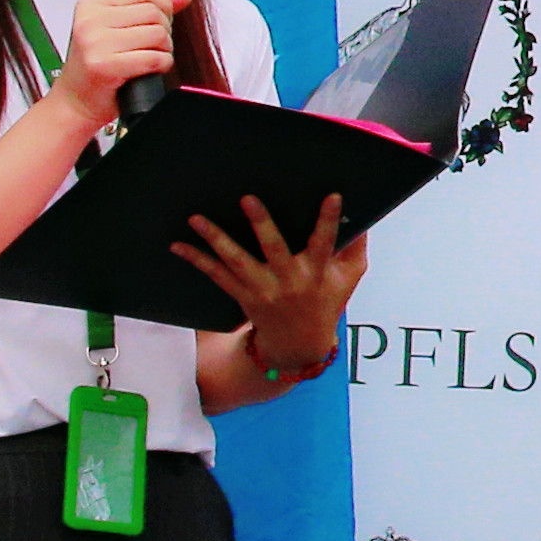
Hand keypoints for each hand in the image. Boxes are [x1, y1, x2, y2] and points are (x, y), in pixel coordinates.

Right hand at [53, 0, 184, 127]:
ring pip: (157, 34)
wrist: (75, 101)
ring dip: (164, 49)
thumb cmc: (97, 65)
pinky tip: (151, 69)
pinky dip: (162, 65)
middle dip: (164, 30)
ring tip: (151, 57)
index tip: (159, 20)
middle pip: (153, 12)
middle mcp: (90, 20)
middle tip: (154, 45)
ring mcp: (95, 43)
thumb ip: (149, 8)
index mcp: (91, 5)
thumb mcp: (116, 29)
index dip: (161, 4)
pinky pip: (153, 58)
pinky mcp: (104, 66)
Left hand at [176, 192, 362, 370]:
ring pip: (236, 261)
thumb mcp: (349, 277)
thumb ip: (355, 247)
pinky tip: (178, 245)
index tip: (332, 196)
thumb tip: (362, 217)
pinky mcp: (242, 295)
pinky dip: (196, 260)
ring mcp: (262, 289)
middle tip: (248, 199)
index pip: (325, 243)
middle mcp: (287, 281)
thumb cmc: (327, 302)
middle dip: (261, 224)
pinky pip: (216, 276)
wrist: (299, 344)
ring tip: (196, 218)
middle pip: (273, 249)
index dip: (330, 220)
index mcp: (316, 273)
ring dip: (215, 239)